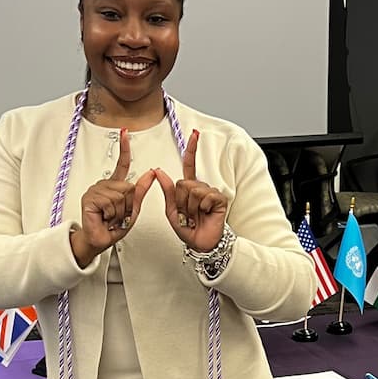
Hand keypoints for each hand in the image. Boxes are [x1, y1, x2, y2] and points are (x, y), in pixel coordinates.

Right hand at [70, 129, 155, 266]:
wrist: (99, 241)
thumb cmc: (113, 227)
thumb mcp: (133, 209)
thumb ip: (141, 191)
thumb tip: (152, 173)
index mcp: (115, 186)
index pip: (122, 164)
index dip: (124, 148)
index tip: (125, 133)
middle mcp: (104, 185)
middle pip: (128, 187)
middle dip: (128, 205)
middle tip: (118, 215)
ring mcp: (95, 190)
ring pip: (121, 195)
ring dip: (120, 212)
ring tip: (111, 217)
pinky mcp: (90, 198)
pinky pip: (110, 201)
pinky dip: (111, 214)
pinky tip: (104, 217)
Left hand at [155, 130, 227, 252]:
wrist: (201, 244)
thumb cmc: (188, 230)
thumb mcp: (172, 211)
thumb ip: (167, 191)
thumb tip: (158, 171)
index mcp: (188, 188)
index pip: (189, 165)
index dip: (191, 149)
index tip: (194, 134)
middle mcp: (200, 188)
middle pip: (183, 183)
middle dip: (181, 201)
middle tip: (187, 214)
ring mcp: (211, 193)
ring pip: (193, 190)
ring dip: (190, 207)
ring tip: (195, 216)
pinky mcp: (219, 198)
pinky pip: (205, 196)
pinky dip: (202, 208)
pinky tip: (206, 214)